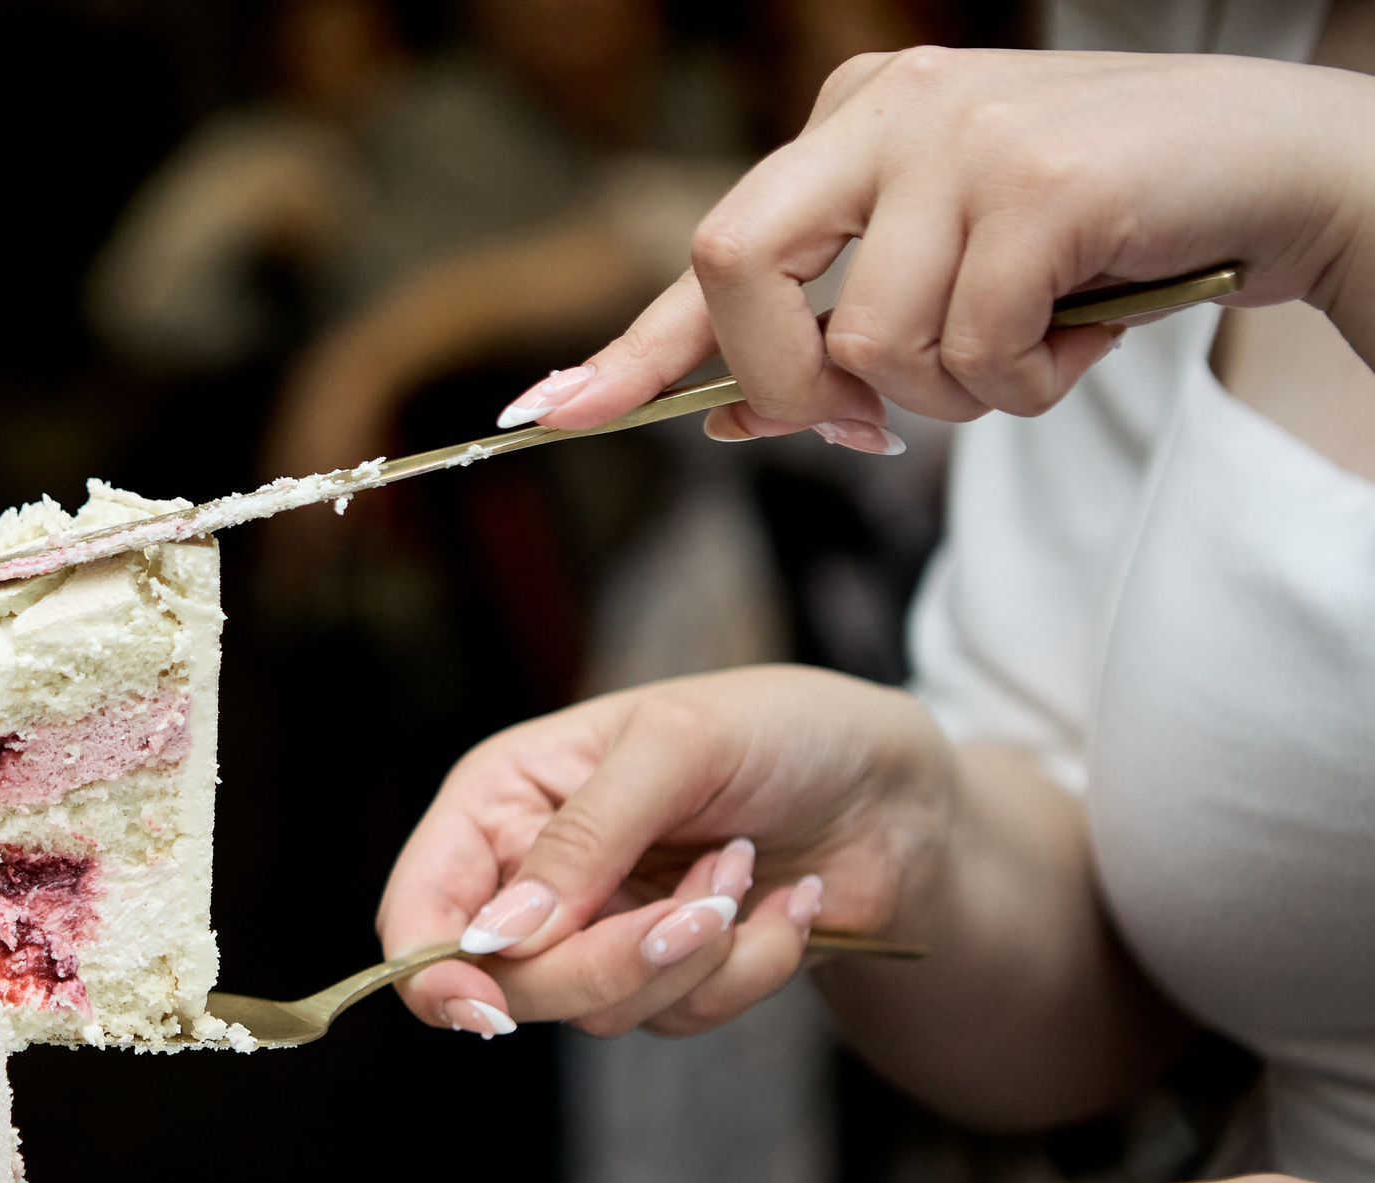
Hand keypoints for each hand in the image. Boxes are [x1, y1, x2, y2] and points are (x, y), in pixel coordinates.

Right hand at [377, 664, 948, 1038]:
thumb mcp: (678, 746)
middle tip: (699, 913)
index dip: (433, 967)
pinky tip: (783, 903)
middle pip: (507, 980)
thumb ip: (584, 837)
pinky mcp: (668, 975)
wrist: (899, 790)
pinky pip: (677, 1016)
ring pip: (595, 1008)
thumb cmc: (784, 731)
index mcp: (504, 799)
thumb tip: (504, 932)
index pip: (421, 906)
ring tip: (746, 872)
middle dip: (612, 957)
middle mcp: (535, 873)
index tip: (483, 1006)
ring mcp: (600, 930)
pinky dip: (745, 968)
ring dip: (694, 952)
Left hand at [508, 47, 1374, 440]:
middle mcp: (890, 109)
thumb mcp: (953, 277)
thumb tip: (725, 424)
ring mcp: (962, 134)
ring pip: (875, 344)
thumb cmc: (1106, 234)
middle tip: (876, 424)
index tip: (545, 414)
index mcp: (854, 122)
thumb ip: (838, 336)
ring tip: (1035, 340)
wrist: (1285, 177)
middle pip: (739, 272)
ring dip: (956, 392)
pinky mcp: (1037, 180)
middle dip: (793, 386)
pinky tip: (1081, 331)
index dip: (629, 350)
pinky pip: (973, 349)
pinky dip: (1026, 381)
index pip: (710, 250)